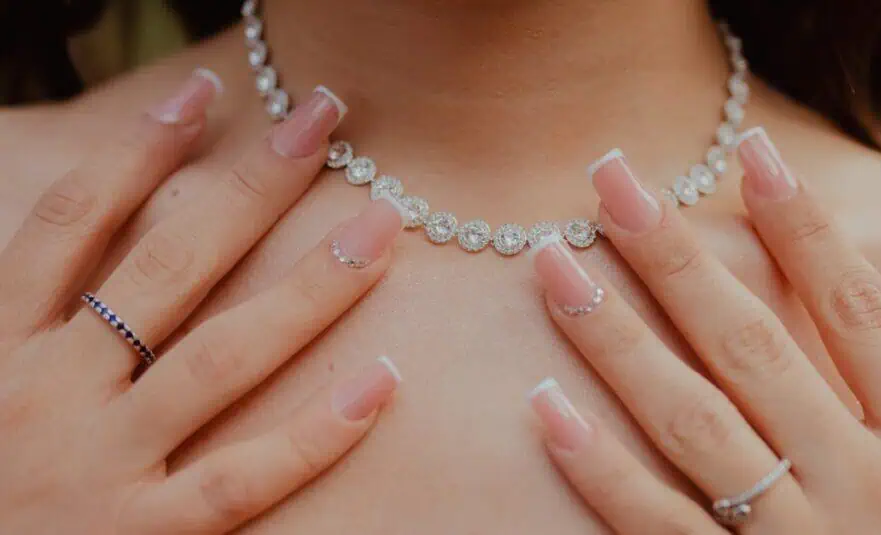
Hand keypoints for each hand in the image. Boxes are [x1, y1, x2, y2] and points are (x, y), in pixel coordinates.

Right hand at [0, 70, 403, 534]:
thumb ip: (29, 316)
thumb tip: (89, 256)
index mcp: (0, 348)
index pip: (74, 224)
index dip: (138, 150)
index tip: (204, 94)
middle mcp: (51, 393)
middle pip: (167, 268)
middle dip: (249, 190)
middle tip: (321, 124)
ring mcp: (98, 467)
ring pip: (220, 358)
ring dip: (308, 287)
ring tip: (378, 229)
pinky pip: (240, 480)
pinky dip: (313, 434)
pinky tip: (380, 382)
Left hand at [525, 129, 880, 533]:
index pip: (860, 314)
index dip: (805, 229)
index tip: (750, 153)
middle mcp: (864, 486)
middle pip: (751, 346)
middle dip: (676, 257)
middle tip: (609, 180)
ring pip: (695, 422)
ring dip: (617, 340)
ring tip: (554, 265)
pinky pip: (661, 532)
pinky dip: (603, 472)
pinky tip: (546, 409)